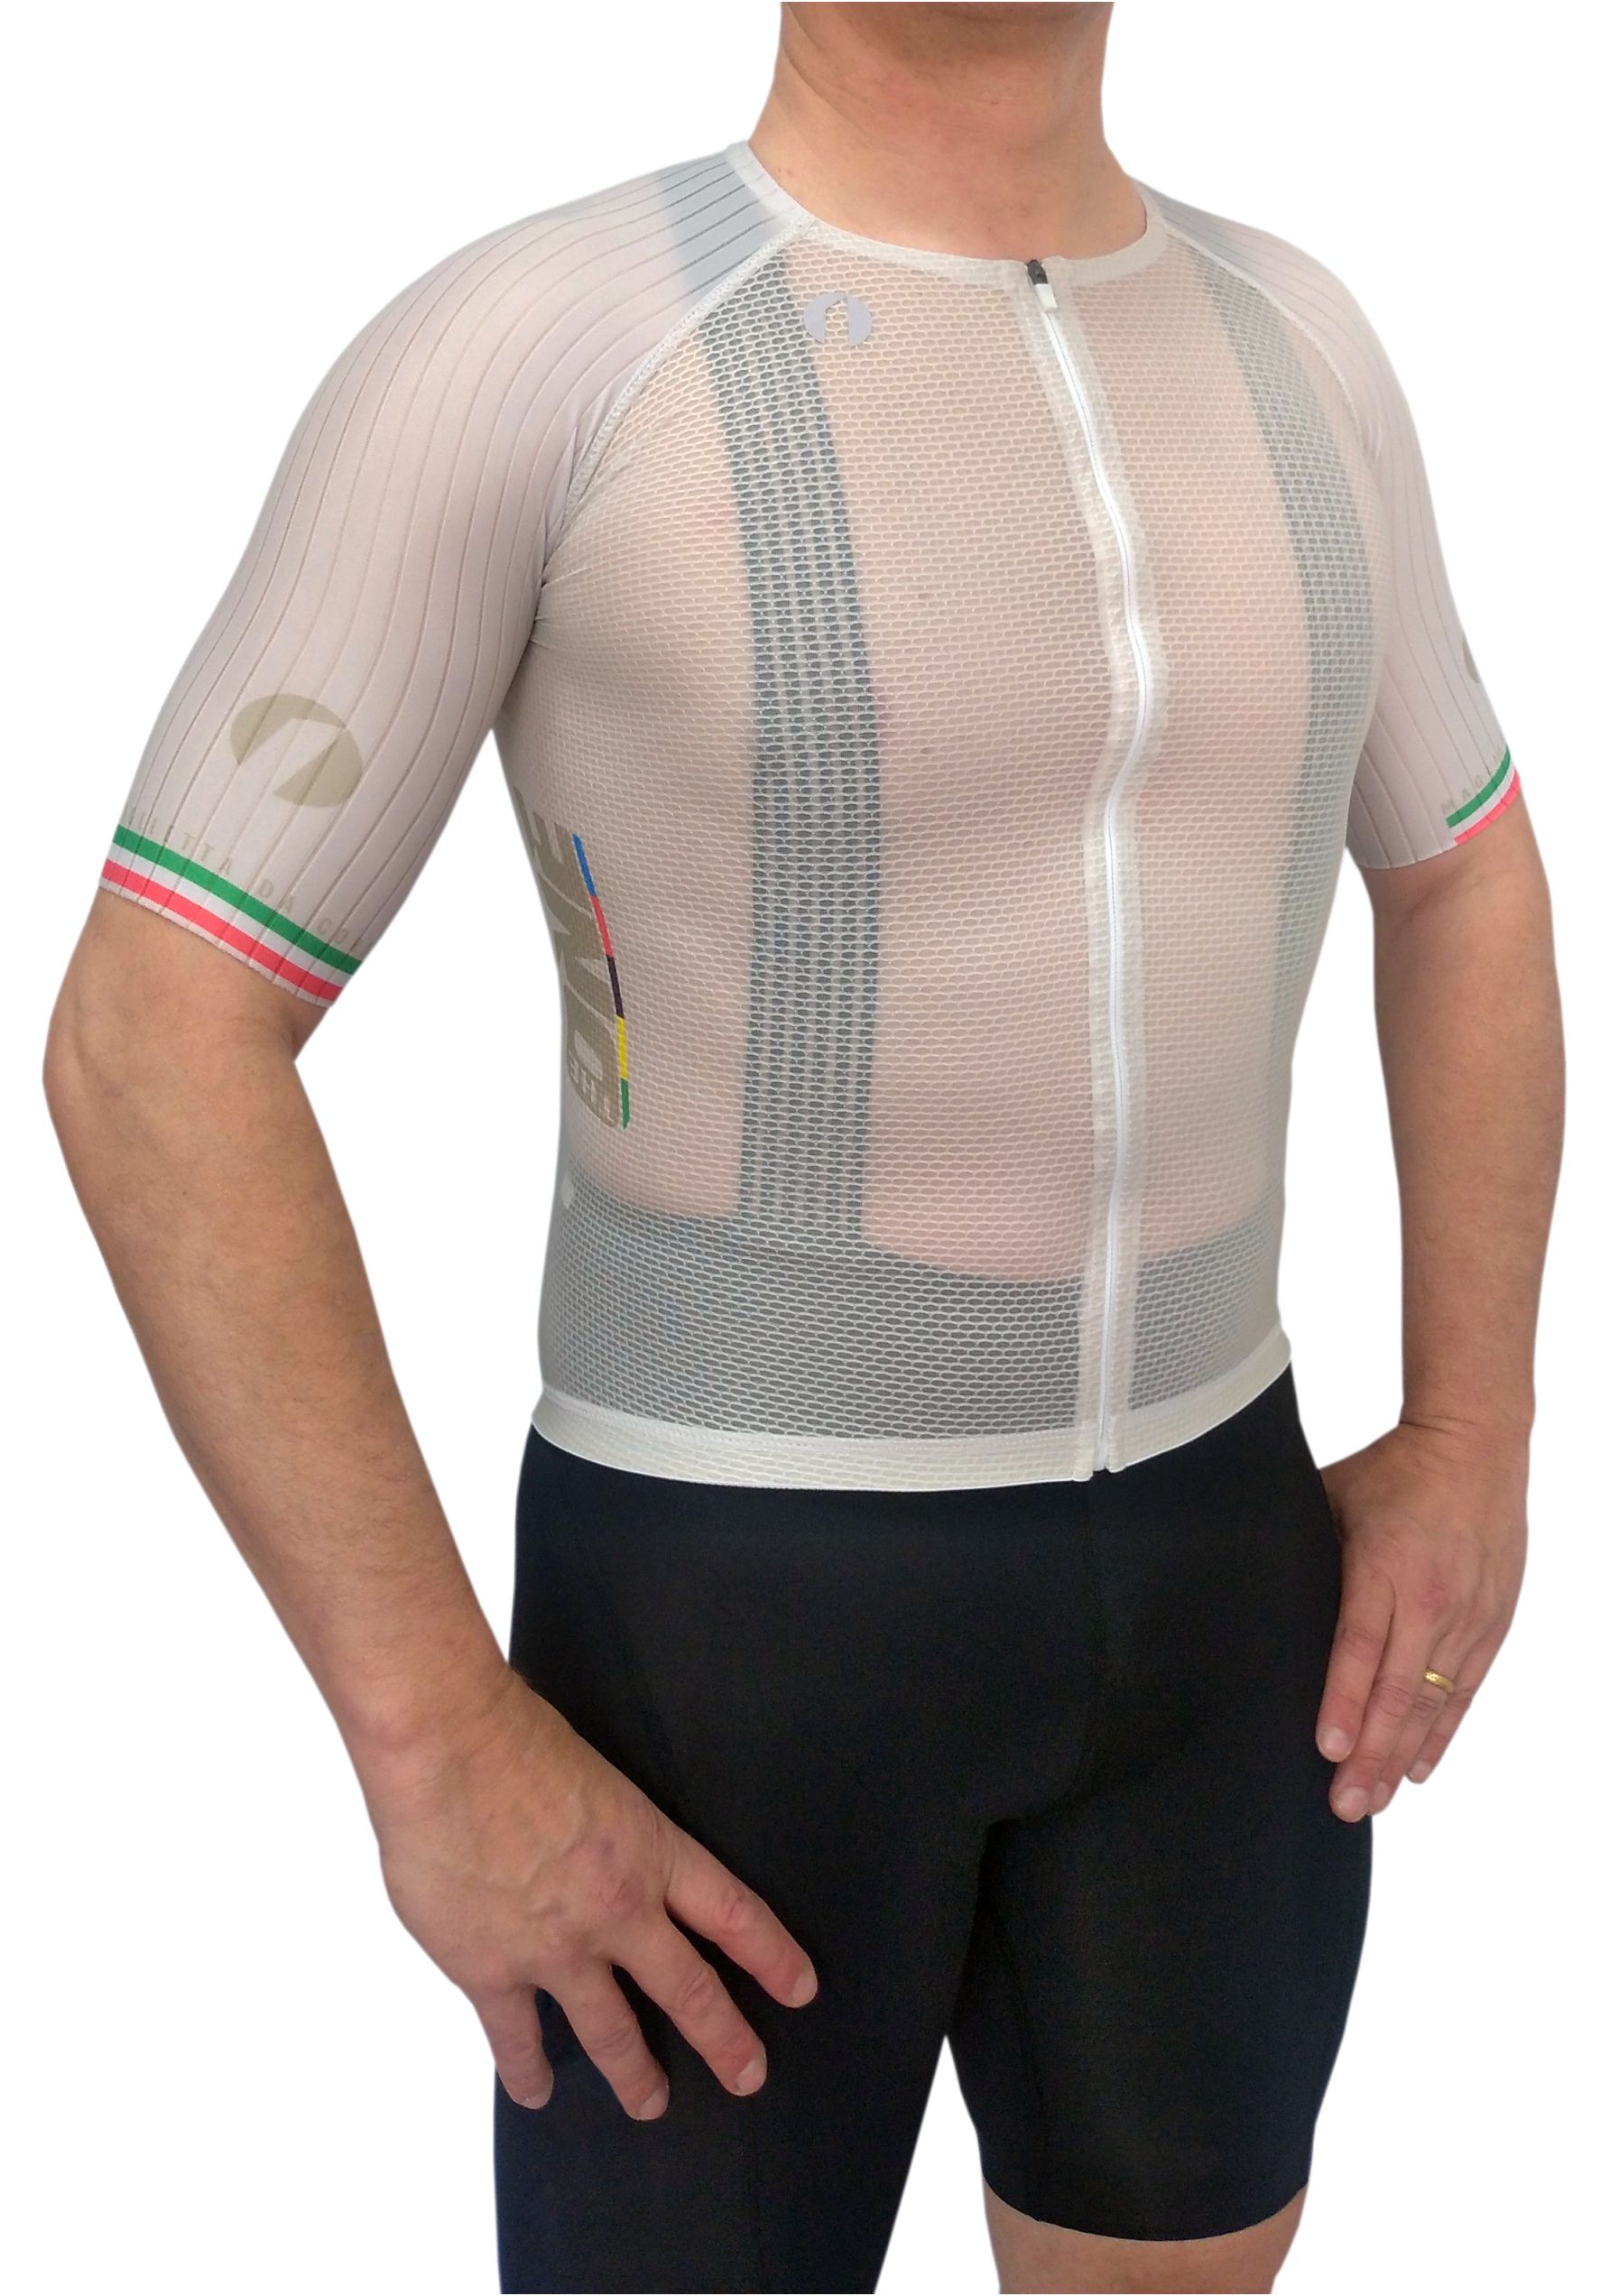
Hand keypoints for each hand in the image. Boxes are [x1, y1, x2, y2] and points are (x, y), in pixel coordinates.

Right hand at [357, 1669, 818, 2117]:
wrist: (449, 1750)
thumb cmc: (516, 1738)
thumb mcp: (601, 1779)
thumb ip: (612, 1832)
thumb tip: (601, 1851)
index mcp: (651, 1853)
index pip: (733, 1915)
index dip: (771, 1956)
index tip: (799, 1988)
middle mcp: (617, 1911)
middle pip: (688, 1989)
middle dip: (724, 2039)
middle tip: (747, 2074)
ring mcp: (556, 1950)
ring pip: (610, 2032)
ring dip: (634, 2074)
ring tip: (650, 2103)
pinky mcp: (491, 1971)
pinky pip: (517, 2038)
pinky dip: (527, 2070)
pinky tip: (535, 2092)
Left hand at [1314, 1416, 1527, 1820]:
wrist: (1476, 1447)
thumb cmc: (1394, 1471)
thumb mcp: (1334, 1497)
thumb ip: (1302, 1547)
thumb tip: (1247, 1581)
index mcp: (1384, 1565)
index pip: (1361, 1646)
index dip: (1345, 1700)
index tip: (1329, 1748)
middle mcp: (1430, 1600)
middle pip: (1397, 1692)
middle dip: (1370, 1754)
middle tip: (1345, 1804)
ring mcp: (1466, 1616)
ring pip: (1432, 1703)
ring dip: (1401, 1757)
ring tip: (1373, 1801)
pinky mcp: (1490, 1625)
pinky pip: (1464, 1692)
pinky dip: (1441, 1734)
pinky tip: (1417, 1769)